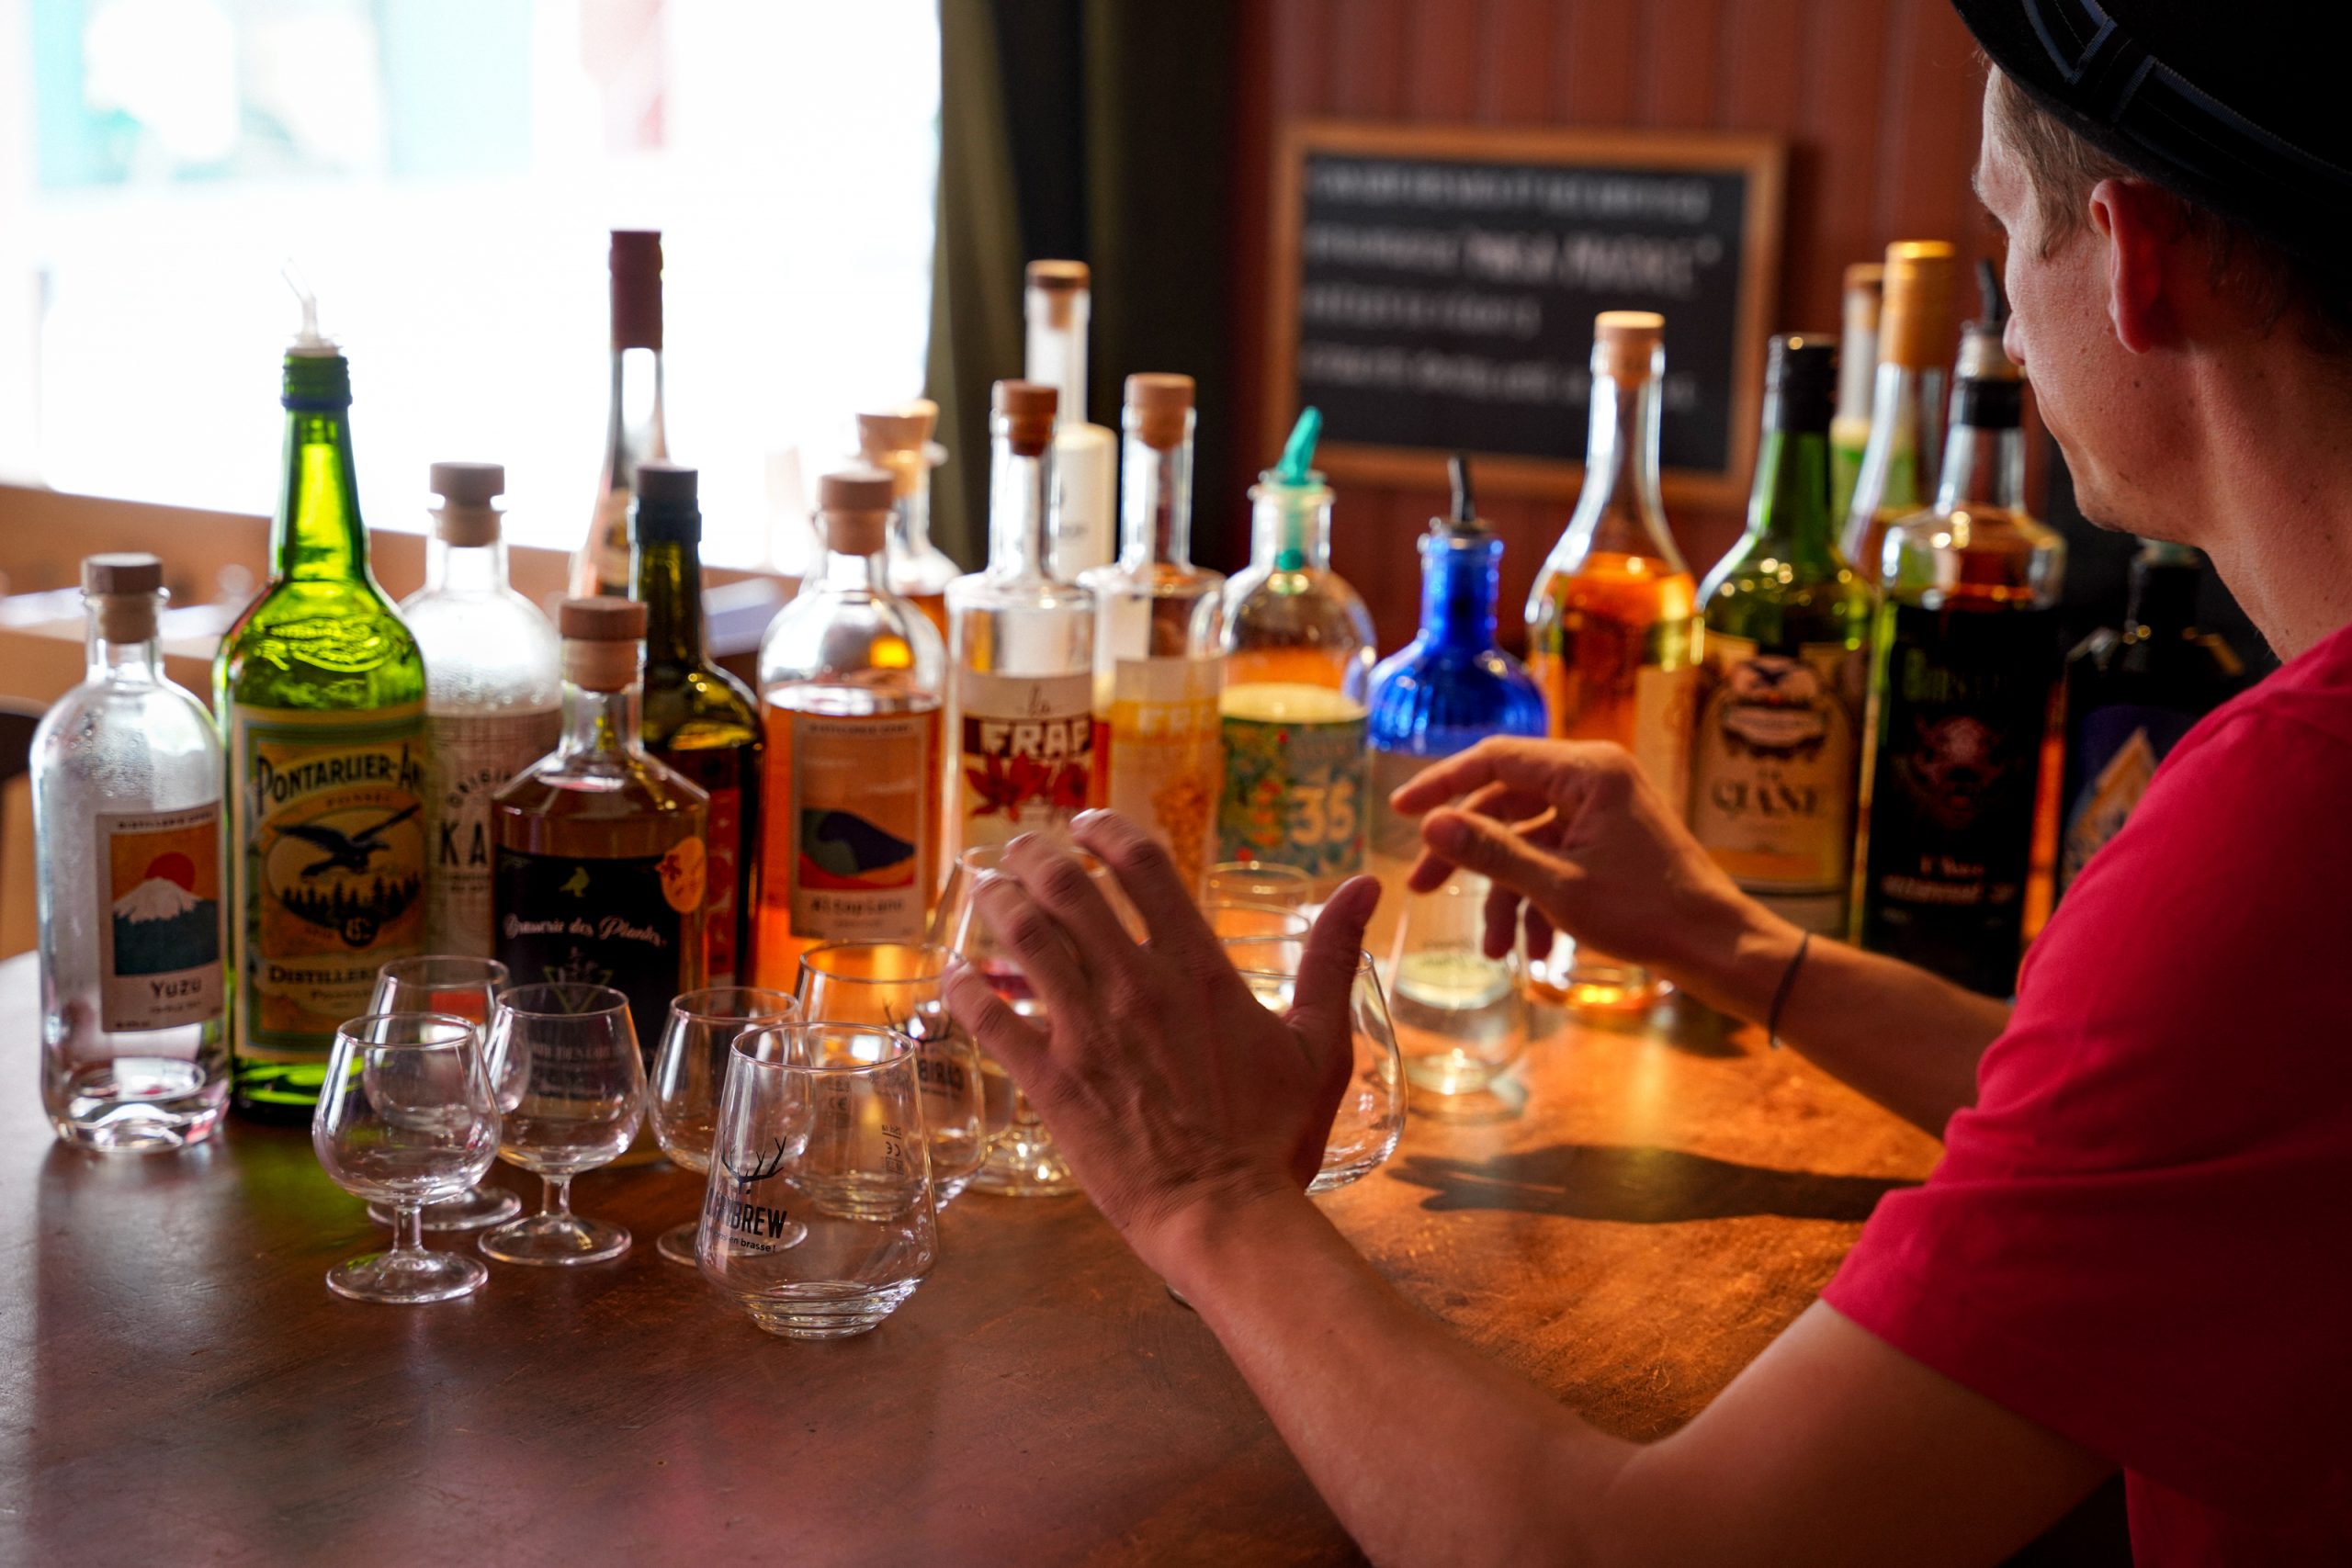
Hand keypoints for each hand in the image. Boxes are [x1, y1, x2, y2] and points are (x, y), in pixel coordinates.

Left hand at [942, 811, 1379, 1264]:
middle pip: (1069, 888)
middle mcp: (1135, 984)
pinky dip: (963, 989)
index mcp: (1199, 968)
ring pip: (1024, 938)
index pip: (1142, 866)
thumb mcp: (1319, 1042)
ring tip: (985, 888)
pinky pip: (990, 1018)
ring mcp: (1087, 1030)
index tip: (1086, 824)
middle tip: (1020, 849)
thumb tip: (1367, 884)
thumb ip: (1334, 957)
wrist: (1224, 1215)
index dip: (1106, 832)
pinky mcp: (1049, 1080)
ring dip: (998, 902)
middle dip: (1035, 855)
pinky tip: (951, 974)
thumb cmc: (1274, 1137)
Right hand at [1387, 737, 1763, 992]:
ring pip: (1527, 840)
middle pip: (1505, 803)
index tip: (1400, 811)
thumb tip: (1430, 824)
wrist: (1717, 946)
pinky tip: (1536, 951)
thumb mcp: (1556, 885)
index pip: (1495, 758)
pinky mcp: (1610, 839)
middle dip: (1468, 854)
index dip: (1441, 784)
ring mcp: (1603, 809)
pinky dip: (1538, 901)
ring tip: (1493, 950)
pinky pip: (1555, 858)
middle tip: (1423, 887)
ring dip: (1505, 894)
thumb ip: (1490, 851)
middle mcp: (1594, 777)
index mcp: (1586, 771)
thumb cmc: (1646, 912)